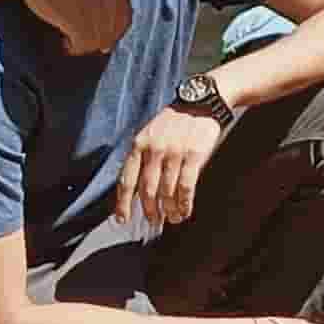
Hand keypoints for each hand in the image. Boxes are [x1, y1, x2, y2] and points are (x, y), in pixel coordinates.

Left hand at [123, 103, 221, 227]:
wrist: (201, 102)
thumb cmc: (174, 122)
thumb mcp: (151, 134)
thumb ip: (143, 157)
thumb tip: (136, 189)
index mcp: (139, 144)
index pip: (127, 180)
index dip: (123, 203)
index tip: (123, 219)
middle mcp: (154, 149)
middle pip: (147, 189)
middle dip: (150, 210)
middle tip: (153, 221)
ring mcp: (174, 152)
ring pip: (167, 191)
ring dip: (169, 210)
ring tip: (173, 219)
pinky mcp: (194, 155)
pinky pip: (186, 187)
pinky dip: (185, 203)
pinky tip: (184, 211)